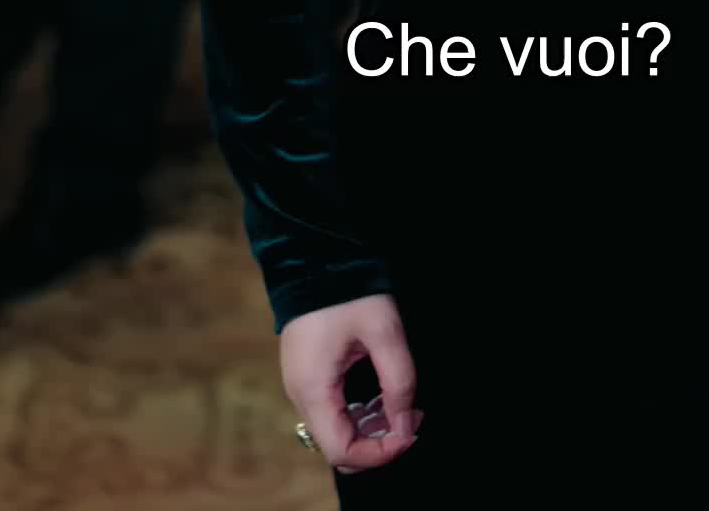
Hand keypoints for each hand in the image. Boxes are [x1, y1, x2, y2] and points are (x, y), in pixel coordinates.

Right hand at [281, 294, 422, 476]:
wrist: (314, 254)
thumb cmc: (348, 291)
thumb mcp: (383, 331)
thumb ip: (399, 380)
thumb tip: (407, 426)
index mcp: (313, 390)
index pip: (342, 452)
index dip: (379, 454)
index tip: (409, 434)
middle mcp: (300, 395)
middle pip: (337, 446)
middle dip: (377, 443)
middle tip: (409, 418)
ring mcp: (300, 384)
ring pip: (335, 429)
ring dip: (369, 427)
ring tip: (401, 403)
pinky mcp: (306, 373)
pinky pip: (331, 409)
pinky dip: (357, 411)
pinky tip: (380, 392)